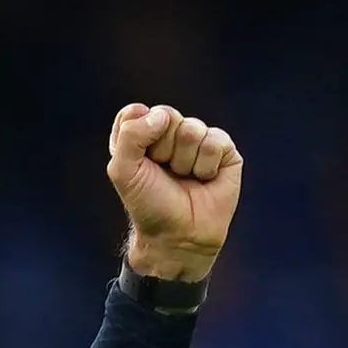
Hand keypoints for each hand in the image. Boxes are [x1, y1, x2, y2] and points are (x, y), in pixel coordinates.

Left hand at [108, 104, 241, 283]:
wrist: (178, 236)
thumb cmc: (149, 205)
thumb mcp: (123, 171)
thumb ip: (130, 135)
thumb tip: (163, 115)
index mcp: (143, 135)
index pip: (136, 111)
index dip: (138, 135)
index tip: (141, 162)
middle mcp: (171, 133)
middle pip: (167, 115)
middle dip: (163, 149)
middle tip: (165, 173)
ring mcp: (199, 140)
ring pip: (192, 128)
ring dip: (184, 161)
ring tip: (185, 178)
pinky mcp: (224, 151)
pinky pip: (215, 140)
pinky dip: (206, 165)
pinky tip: (204, 179)